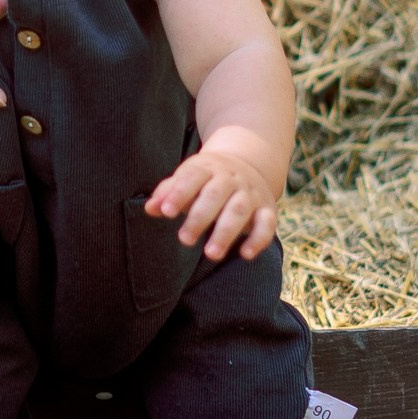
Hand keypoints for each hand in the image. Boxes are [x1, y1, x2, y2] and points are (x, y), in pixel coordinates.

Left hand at [148, 142, 280, 262]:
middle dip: (200, 218)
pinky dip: (258, 239)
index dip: (179, 194)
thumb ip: (168, 192)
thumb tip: (150, 208)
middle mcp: (231, 179)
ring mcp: (250, 193)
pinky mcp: (267, 208)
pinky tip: (245, 255)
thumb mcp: (188, 178)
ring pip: (239, 210)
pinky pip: (267, 223)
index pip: (192, 177)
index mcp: (207, 168)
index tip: (166, 212)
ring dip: (226, 232)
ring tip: (211, 254)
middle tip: (184, 240)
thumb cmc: (206, 179)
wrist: (248, 163)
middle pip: (215, 195)